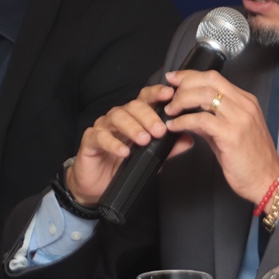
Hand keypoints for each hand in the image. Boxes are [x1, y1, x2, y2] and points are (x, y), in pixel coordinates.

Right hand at [66, 83, 194, 204]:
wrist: (99, 185)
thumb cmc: (125, 165)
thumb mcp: (152, 157)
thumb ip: (169, 147)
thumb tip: (188, 139)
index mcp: (135, 116)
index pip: (146, 98)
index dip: (156, 93)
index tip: (169, 94)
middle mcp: (119, 117)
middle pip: (133, 106)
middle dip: (148, 116)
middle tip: (160, 130)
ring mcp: (103, 126)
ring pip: (117, 117)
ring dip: (133, 127)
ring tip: (144, 140)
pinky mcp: (90, 140)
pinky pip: (100, 136)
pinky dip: (113, 143)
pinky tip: (124, 151)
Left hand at [161, 69, 278, 205]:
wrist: (267, 180)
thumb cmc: (251, 160)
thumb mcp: (231, 133)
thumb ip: (212, 120)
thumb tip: (190, 114)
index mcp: (246, 101)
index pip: (215, 78)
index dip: (191, 76)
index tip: (174, 79)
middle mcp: (244, 105)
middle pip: (209, 80)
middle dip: (184, 83)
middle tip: (168, 94)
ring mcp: (239, 118)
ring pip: (204, 96)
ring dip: (181, 101)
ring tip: (170, 110)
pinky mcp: (231, 134)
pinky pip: (201, 120)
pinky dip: (183, 121)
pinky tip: (174, 126)